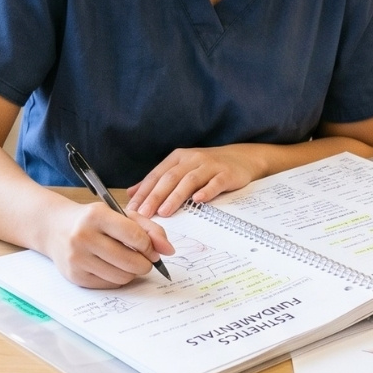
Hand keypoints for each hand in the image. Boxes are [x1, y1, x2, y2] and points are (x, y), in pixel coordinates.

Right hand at [44, 200, 172, 287]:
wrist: (54, 228)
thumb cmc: (93, 221)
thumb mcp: (120, 215)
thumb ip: (148, 229)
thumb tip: (168, 251)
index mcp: (96, 215)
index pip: (135, 236)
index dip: (149, 246)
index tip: (150, 248)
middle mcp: (83, 236)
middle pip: (131, 261)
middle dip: (145, 263)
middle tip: (144, 259)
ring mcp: (77, 258)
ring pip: (122, 277)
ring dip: (132, 272)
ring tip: (127, 262)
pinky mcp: (75, 276)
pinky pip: (109, 285)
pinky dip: (117, 278)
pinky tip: (112, 267)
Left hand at [126, 145, 265, 217]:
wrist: (241, 158)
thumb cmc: (206, 167)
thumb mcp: (181, 169)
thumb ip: (157, 181)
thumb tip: (132, 193)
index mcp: (177, 158)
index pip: (156, 175)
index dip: (143, 191)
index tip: (133, 208)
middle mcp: (192, 159)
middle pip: (170, 178)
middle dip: (155, 196)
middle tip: (144, 213)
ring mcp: (210, 165)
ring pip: (189, 180)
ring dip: (176, 196)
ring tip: (165, 212)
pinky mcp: (226, 173)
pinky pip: (215, 182)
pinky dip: (206, 191)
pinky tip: (198, 200)